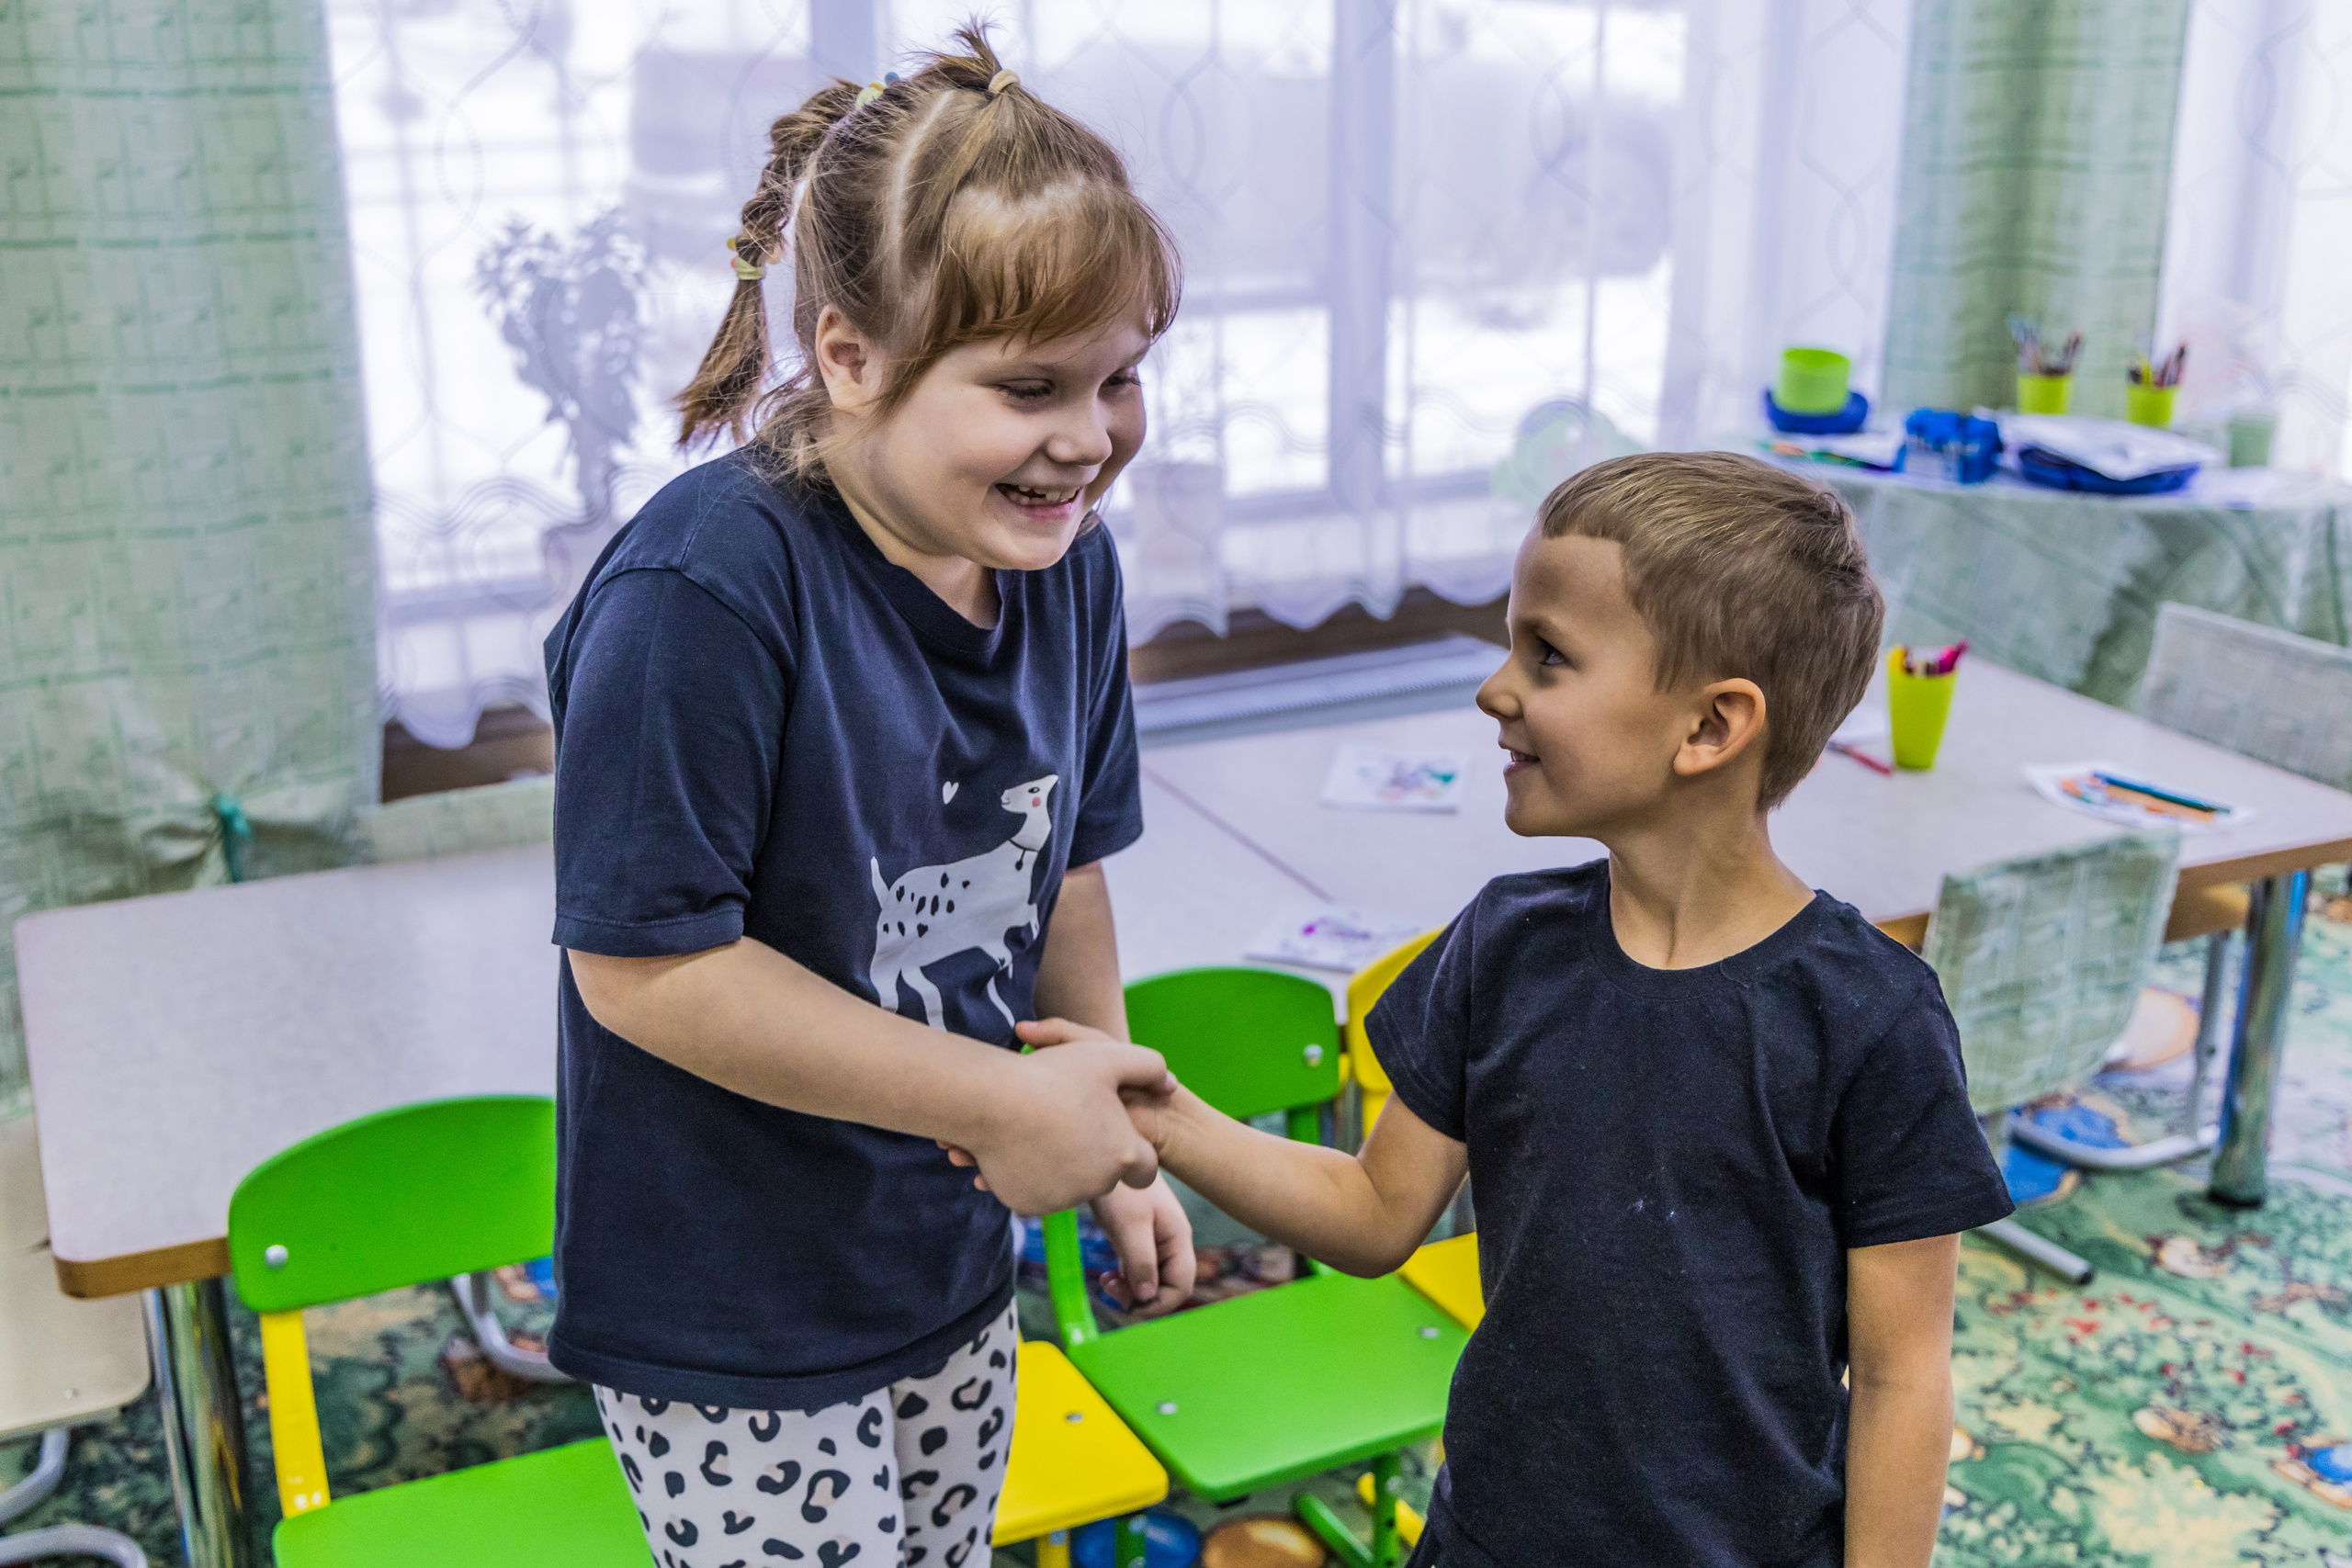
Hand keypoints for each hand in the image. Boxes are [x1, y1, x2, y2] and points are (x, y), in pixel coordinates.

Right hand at [950, 1038, 1173, 1214]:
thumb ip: (1148, 1067)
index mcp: (1123, 1154)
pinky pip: (1036, 1192)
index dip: (1133, 1150)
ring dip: (1061, 1164)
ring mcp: (1061, 1199)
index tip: (1114, 1135)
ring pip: (1069, 1184)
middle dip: (1092, 1155)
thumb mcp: (1108, 1057)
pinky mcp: (1028, 1205)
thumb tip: (1169, 1085)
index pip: (1145, 1168)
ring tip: (1039, 1129)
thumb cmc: (1051, 1075)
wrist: (987, 1102)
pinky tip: (1018, 1146)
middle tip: (1067, 1121)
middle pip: (1104, 1175)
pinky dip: (1031, 1175)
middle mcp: (1097, 1184)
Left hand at [1091, 1177, 1195, 1316]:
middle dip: (1142, 1297)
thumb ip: (1141, 1261)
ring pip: (1151, 1279)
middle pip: (1167, 1286)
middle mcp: (1171, 1241)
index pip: (1180, 1286)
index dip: (1157, 1303)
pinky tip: (1107, 1276)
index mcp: (1178, 1238)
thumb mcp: (1130, 1225)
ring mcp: (1156, 1239)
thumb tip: (1146, 1296)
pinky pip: (1138, 1269)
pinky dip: (1125, 1278)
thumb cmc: (1121, 1187)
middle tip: (1111, 1290)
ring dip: (1130, 1289)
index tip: (1128, 1304)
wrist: (1106, 1151)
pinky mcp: (1139, 1237)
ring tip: (1106, 1282)